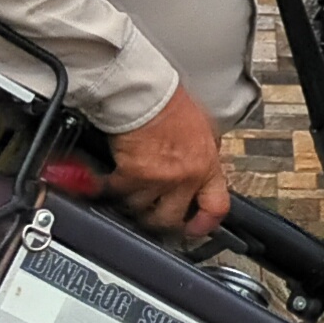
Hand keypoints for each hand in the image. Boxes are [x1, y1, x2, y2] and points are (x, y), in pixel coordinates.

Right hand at [101, 86, 230, 245]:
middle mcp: (186, 177)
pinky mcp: (132, 175)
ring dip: (131, 199)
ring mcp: (159, 179)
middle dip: (157, 218)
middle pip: (170, 219)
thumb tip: (203, 169)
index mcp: (207, 166)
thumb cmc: (171, 104)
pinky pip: (117, 193)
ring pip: (140, 209)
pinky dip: (108, 187)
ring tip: (128, 185)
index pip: (216, 207)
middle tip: (149, 210)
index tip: (193, 229)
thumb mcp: (203, 129)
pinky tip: (107, 178)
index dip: (204, 224)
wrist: (145, 93)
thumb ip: (204, 154)